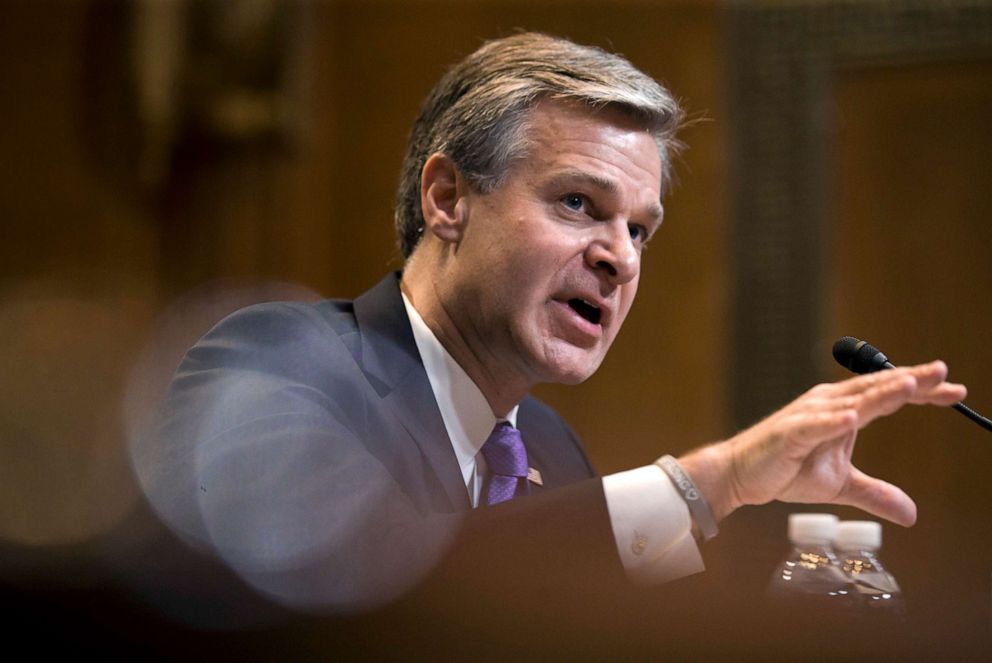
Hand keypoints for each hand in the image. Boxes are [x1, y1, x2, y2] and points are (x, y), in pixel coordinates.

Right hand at [679, 361, 966, 526]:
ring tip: (909, 386)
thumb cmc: (786, 470)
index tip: (956, 392)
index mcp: (842, 410)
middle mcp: (828, 404)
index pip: (888, 396)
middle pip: (875, 388)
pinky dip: (833, 420)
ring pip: (850, 401)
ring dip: (879, 393)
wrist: (741, 475)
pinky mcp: (789, 432)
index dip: (923, 393)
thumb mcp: (841, 485)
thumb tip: (911, 515)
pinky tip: (853, 417)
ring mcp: (808, 416)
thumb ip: (876, 493)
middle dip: (911, 381)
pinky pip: (814, 424)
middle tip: (944, 373)